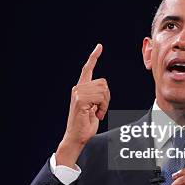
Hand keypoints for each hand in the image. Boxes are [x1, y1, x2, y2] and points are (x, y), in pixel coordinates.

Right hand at [56, 44, 109, 167]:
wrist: (77, 137)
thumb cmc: (85, 125)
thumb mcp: (94, 107)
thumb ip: (96, 96)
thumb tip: (103, 90)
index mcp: (81, 88)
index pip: (87, 69)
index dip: (93, 57)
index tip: (99, 46)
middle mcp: (78, 88)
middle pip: (103, 83)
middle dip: (107, 98)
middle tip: (100, 110)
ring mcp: (78, 93)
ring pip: (103, 90)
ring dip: (105, 104)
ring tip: (97, 113)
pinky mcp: (80, 100)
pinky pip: (100, 97)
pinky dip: (102, 107)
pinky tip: (95, 115)